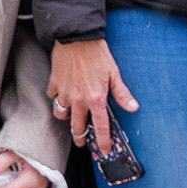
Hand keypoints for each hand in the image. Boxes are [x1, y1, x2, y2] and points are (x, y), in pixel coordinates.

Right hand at [51, 39, 136, 155]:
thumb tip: (133, 107)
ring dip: (66, 117)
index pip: (100, 127)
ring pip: (61, 114)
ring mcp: (65, 92)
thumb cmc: (97, 53)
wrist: (77, 37)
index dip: (103, 141)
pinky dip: (57, 97)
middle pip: (77, 127)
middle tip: (82, 140)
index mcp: (96, 98)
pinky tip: (63, 93)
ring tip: (71, 116)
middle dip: (80, 137)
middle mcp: (79, 99)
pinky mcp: (54, 83)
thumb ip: (122, 93)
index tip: (104, 151)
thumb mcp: (114, 73)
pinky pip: (53, 96)